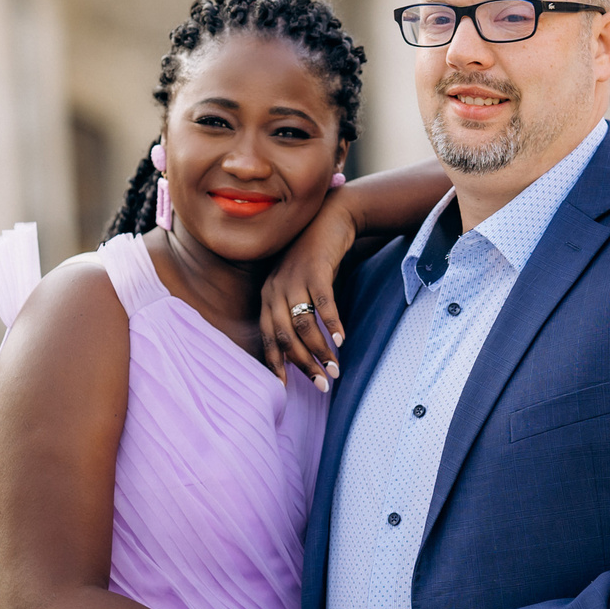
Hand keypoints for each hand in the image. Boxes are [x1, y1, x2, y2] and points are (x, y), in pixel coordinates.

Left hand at [259, 189, 359, 387]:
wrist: (329, 218)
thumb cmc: (315, 260)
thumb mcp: (298, 286)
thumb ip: (296, 314)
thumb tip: (302, 352)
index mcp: (267, 297)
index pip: (267, 338)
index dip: (275, 364)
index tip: (286, 389)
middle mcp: (275, 289)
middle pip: (284, 336)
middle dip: (303, 364)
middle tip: (322, 385)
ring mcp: (293, 278)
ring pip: (302, 323)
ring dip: (319, 350)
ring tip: (335, 368)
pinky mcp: (315, 268)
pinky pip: (322, 302)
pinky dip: (331, 323)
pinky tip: (342, 340)